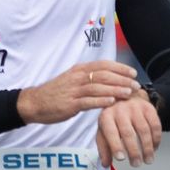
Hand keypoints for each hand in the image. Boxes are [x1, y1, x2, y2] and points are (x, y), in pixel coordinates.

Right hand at [17, 60, 138, 124]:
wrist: (34, 103)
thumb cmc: (56, 92)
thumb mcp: (72, 79)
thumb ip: (89, 77)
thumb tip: (109, 78)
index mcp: (80, 69)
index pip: (104, 65)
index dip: (120, 68)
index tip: (133, 73)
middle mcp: (78, 77)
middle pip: (104, 75)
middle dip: (122, 79)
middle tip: (136, 85)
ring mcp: (73, 91)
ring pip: (98, 87)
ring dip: (115, 90)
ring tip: (128, 93)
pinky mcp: (70, 104)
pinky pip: (88, 101)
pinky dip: (101, 101)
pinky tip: (112, 102)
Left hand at [96, 94, 162, 167]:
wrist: (126, 96)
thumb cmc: (113, 117)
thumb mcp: (103, 129)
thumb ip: (104, 147)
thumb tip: (105, 164)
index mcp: (106, 116)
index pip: (110, 132)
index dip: (115, 146)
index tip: (121, 158)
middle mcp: (120, 110)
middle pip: (128, 133)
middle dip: (134, 151)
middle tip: (136, 163)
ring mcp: (135, 108)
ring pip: (144, 130)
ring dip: (147, 148)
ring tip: (148, 160)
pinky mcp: (148, 108)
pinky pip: (155, 125)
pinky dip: (156, 139)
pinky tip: (154, 148)